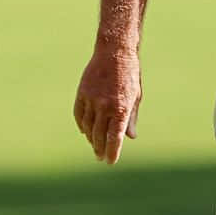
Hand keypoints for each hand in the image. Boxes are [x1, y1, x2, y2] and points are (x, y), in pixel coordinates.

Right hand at [73, 39, 141, 162]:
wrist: (114, 52)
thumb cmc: (129, 75)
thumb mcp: (135, 97)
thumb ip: (130, 118)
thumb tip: (130, 137)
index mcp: (121, 108)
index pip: (115, 137)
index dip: (112, 152)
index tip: (110, 162)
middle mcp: (105, 106)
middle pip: (100, 135)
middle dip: (100, 149)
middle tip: (101, 157)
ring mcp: (92, 100)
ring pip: (88, 127)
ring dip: (91, 139)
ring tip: (94, 146)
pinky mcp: (82, 93)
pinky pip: (79, 115)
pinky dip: (82, 125)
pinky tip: (85, 131)